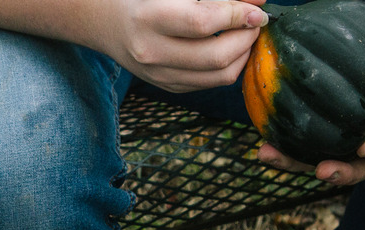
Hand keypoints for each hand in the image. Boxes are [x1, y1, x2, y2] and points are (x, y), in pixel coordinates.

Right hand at [87, 0, 269, 92]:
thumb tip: (258, 1)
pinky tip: (229, 49)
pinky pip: (209, 84)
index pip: (203, 23)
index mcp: (149, 19)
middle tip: (255, 23)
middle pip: (215, 56)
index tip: (258, 11)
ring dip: (242, 56)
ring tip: (245, 36)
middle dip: (246, 39)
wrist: (106, 22)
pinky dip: (228, 67)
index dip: (238, 16)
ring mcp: (158, 74)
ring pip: (217, 76)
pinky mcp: (167, 86)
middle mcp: (151, 52)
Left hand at [257, 0, 364, 185]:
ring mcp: (340, 148)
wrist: (341, 64)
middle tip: (323, 169)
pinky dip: (281, 156)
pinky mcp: (313, 149)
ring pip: (324, 167)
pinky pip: (298, 157)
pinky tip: (263, 149)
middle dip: (345, 173)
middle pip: (362, 167)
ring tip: (275, 157)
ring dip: (299, 166)